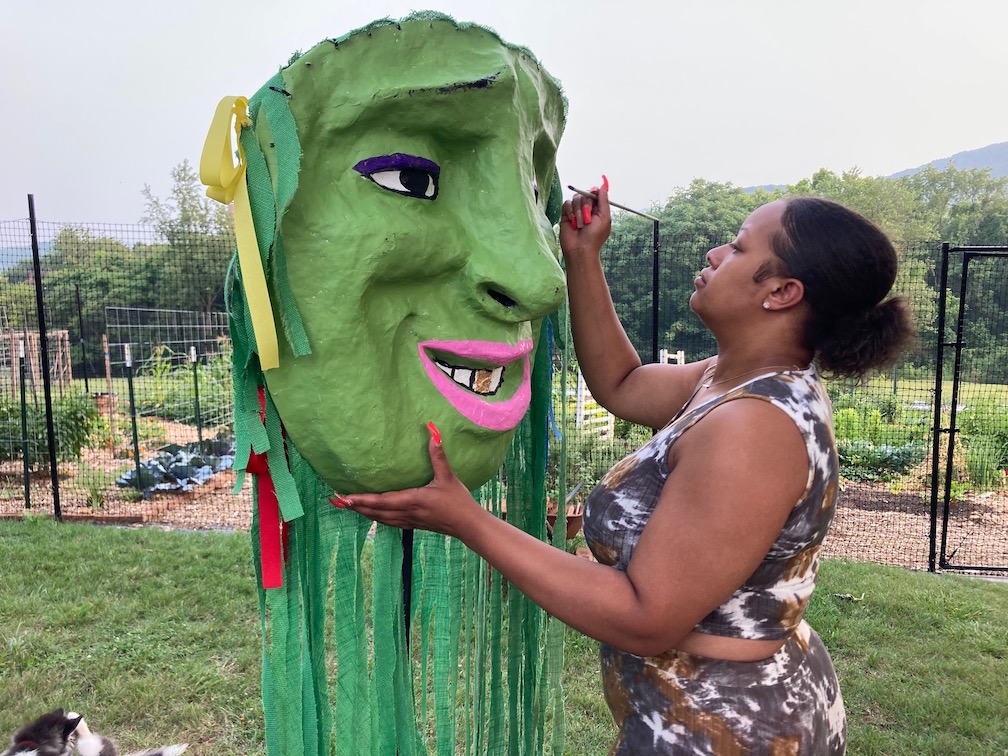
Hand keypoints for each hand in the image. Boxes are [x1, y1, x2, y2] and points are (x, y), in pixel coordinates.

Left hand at [339, 431, 478, 537]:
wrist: (468, 526)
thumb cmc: (458, 501)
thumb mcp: (448, 476)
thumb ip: (438, 455)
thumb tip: (432, 431)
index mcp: (412, 501)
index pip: (381, 501)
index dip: (362, 500)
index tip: (345, 497)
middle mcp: (406, 513)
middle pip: (375, 512)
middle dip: (355, 507)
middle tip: (336, 500)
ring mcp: (409, 521)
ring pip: (379, 518)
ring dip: (363, 512)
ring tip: (347, 506)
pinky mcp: (413, 524)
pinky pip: (388, 521)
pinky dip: (375, 517)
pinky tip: (371, 514)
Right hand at [559, 180, 611, 261]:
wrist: (580, 249)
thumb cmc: (595, 236)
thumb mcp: (604, 218)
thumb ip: (604, 201)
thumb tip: (602, 186)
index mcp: (598, 209)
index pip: (595, 193)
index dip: (594, 193)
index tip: (593, 196)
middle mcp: (587, 208)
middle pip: (585, 194)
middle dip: (586, 205)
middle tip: (588, 218)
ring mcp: (576, 211)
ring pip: (576, 198)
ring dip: (578, 211)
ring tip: (580, 224)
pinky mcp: (566, 214)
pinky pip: (566, 204)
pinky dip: (570, 212)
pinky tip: (572, 222)